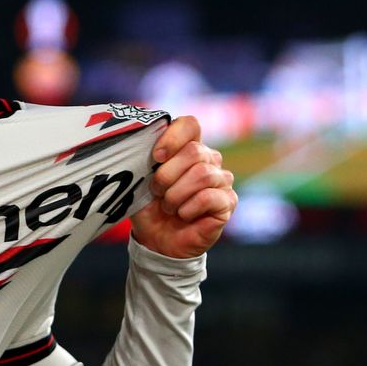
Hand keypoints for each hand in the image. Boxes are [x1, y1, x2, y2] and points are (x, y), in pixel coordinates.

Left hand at [131, 116, 236, 258]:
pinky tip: (183, 215)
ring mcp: (222, 180)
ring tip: (169, 206)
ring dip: (177, 194)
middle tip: (157, 191)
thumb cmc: (148, 206)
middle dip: (167, 175)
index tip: (156, 157)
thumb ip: (142, 157)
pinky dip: (188, 208)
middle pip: (194, 151)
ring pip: (203, 174)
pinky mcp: (228, 202)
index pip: (190, 125)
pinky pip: (209, 197)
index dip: (173, 137)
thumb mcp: (139, 180)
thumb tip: (138, 140)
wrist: (157, 240)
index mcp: (186, 147)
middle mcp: (208, 159)